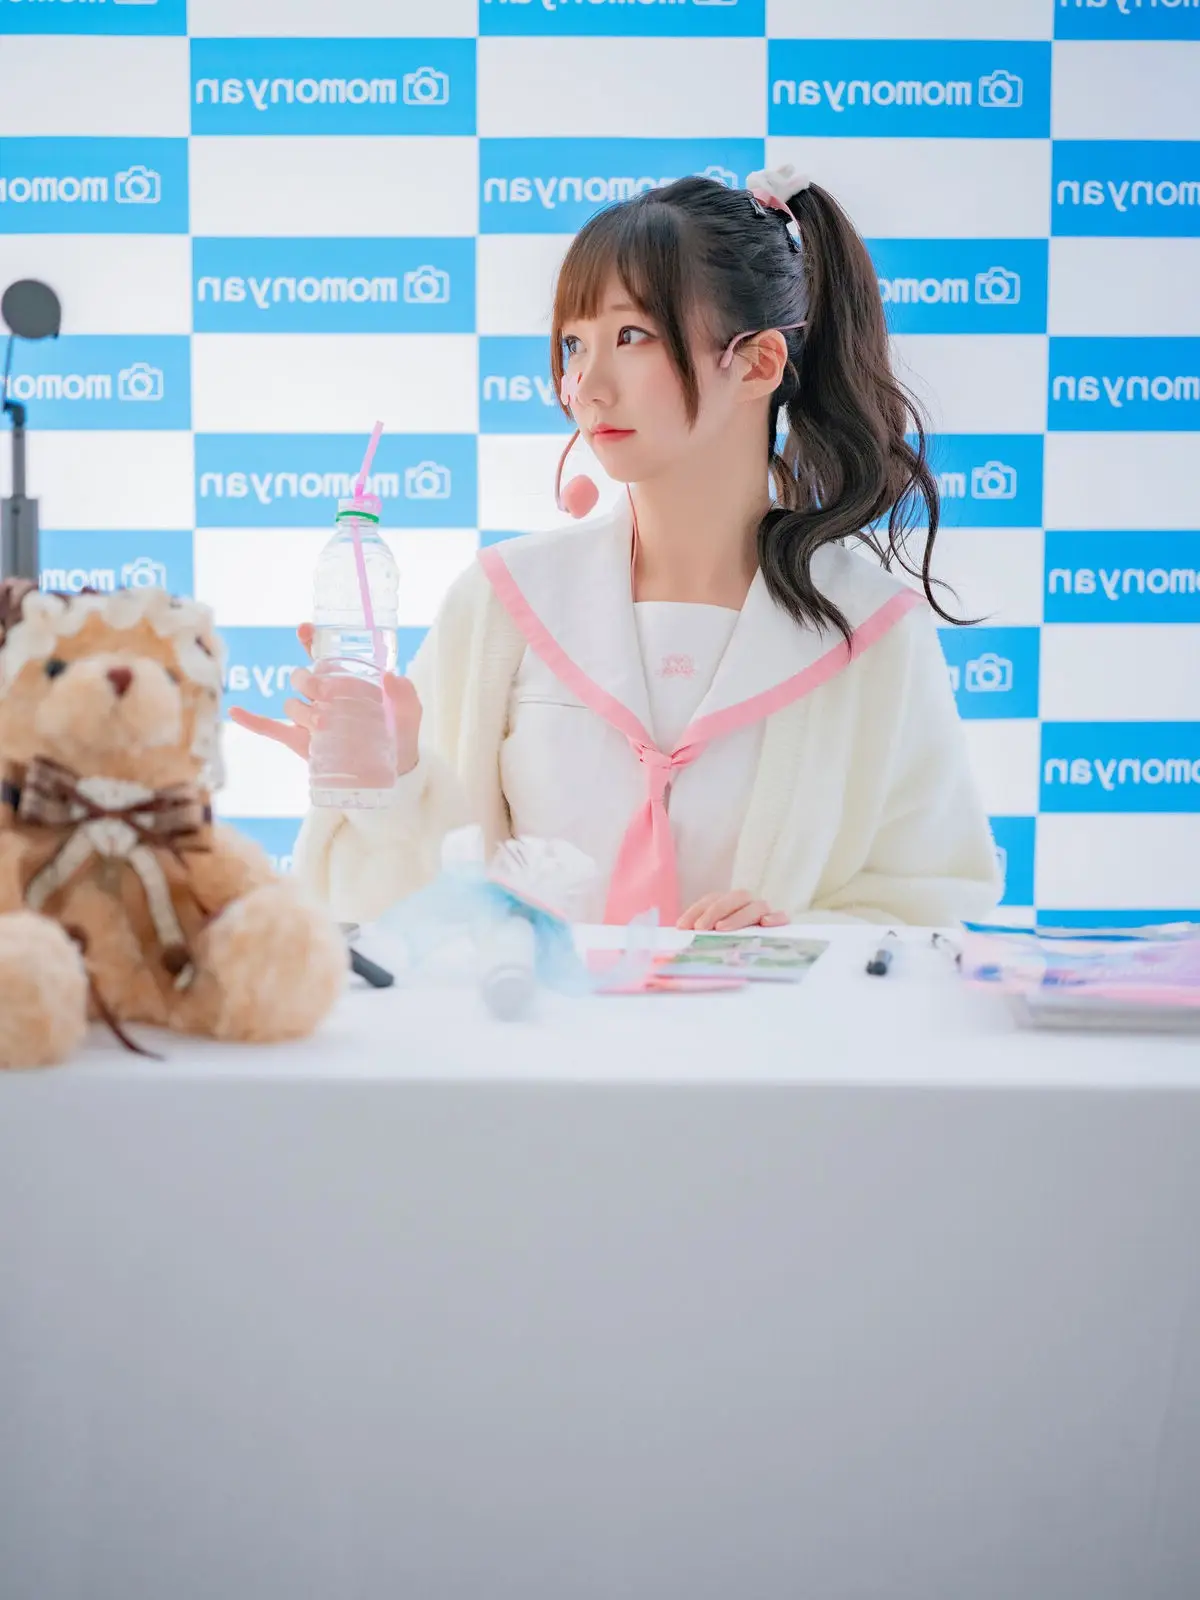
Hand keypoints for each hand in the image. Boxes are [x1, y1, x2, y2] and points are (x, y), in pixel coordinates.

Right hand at [228, 623, 422, 775]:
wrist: (392, 772)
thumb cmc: (400, 736)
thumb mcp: (410, 713)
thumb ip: (405, 694)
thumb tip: (392, 675)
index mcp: (345, 682)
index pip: (322, 655)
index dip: (310, 640)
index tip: (305, 629)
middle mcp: (324, 696)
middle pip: (302, 678)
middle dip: (308, 682)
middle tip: (324, 695)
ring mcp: (309, 718)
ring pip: (291, 704)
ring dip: (301, 710)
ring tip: (323, 724)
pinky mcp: (300, 741)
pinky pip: (271, 729)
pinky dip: (252, 721)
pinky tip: (236, 712)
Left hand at [676, 891, 789, 932]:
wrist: (769, 950)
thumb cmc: (733, 943)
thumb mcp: (714, 937)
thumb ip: (700, 933)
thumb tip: (681, 934)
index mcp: (729, 902)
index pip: (711, 900)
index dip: (695, 911)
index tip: (682, 927)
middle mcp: (747, 903)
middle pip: (735, 898)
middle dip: (715, 911)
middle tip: (700, 928)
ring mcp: (765, 911)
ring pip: (755, 906)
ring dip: (738, 916)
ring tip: (722, 929)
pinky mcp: (782, 922)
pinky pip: (781, 916)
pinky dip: (775, 917)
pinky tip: (765, 923)